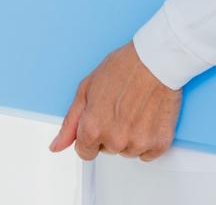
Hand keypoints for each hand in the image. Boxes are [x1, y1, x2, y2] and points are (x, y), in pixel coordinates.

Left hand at [49, 42, 182, 161]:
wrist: (156, 60)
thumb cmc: (123, 68)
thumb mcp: (86, 89)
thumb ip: (70, 122)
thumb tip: (57, 145)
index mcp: (92, 127)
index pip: (84, 152)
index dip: (89, 136)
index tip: (98, 123)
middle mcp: (115, 140)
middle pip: (107, 149)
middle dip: (110, 132)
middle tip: (119, 107)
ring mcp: (138, 143)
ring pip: (128, 151)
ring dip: (130, 136)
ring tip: (135, 109)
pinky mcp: (159, 143)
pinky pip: (147, 154)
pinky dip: (148, 140)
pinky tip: (147, 117)